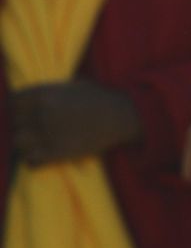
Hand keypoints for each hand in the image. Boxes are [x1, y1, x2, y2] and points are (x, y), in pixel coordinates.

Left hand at [11, 81, 141, 165]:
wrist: (121, 115)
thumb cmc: (100, 97)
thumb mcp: (73, 86)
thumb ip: (50, 92)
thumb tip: (33, 98)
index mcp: (44, 93)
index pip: (11, 102)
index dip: (15, 108)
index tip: (21, 113)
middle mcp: (41, 113)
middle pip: (13, 123)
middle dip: (20, 126)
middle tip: (31, 129)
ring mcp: (48, 134)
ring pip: (18, 144)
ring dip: (24, 144)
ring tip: (35, 144)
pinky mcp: (57, 153)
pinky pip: (31, 161)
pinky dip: (33, 160)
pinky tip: (42, 156)